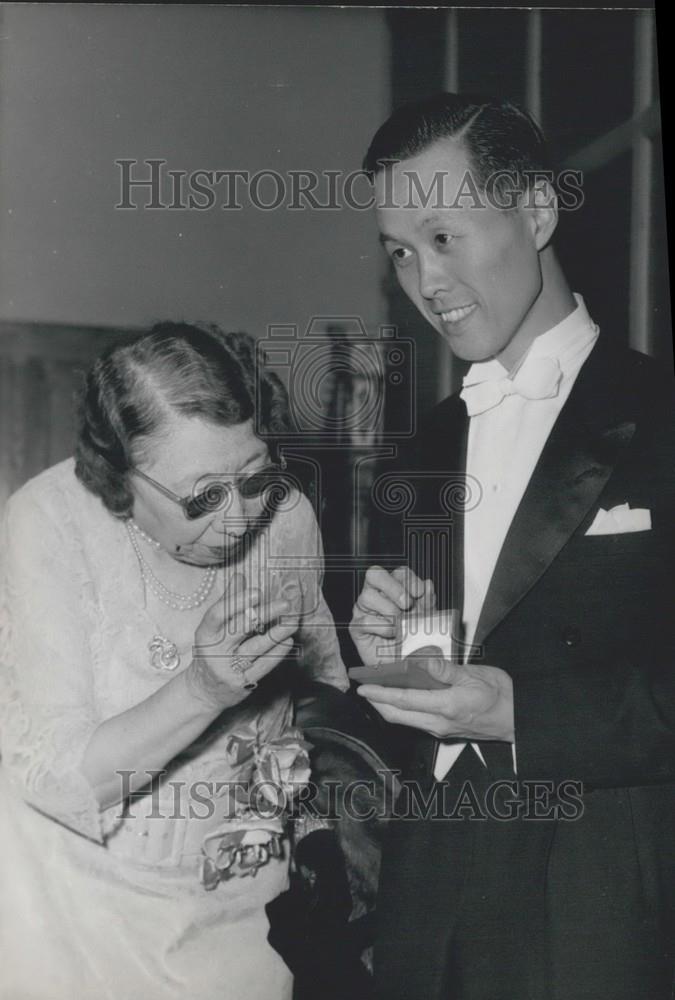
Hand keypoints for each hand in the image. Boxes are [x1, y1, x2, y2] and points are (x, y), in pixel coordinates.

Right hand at [189, 571, 297, 709]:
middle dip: (265, 614)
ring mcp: (228, 669)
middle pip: (240, 629)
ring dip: (277, 633)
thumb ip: (228, 603)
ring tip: (293, 621)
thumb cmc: (212, 652)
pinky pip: (263, 666)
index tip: (258, 592)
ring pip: (255, 648)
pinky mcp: (242, 684)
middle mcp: (215, 651)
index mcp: (205, 634)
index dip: (238, 602)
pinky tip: (288, 641)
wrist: (203, 691)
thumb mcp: (213, 629)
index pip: (218, 614)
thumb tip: (240, 576)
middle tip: (286, 603)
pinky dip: (277, 653)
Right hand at [349, 566, 435, 666]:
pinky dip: (382, 628)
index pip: (398, 572)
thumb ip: (427, 602)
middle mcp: (376, 595)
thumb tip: (428, 584)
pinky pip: (365, 620)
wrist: (405, 666)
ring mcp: (364, 610)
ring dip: (388, 610)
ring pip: (367, 596)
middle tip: (407, 604)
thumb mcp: (425, 619)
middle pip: (375, 574)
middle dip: (393, 587)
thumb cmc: (413, 640)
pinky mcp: (357, 627)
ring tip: (400, 624)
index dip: (410, 579)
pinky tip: (392, 634)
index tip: (420, 593)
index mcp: (394, 589)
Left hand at [355, 646, 514, 741]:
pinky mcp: (444, 730)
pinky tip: (401, 696)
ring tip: (378, 689)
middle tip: (364, 686)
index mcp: (446, 706)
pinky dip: (403, 709)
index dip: (380, 694)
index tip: (363, 687)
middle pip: (397, 715)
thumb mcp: (474, 675)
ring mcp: (440, 729)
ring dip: (388, 706)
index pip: (404, 700)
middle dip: (377, 702)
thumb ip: (445, 670)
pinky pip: (415, 720)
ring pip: (404, 719)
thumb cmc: (501, 695)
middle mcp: (439, 722)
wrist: (518, 718)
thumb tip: (420, 661)